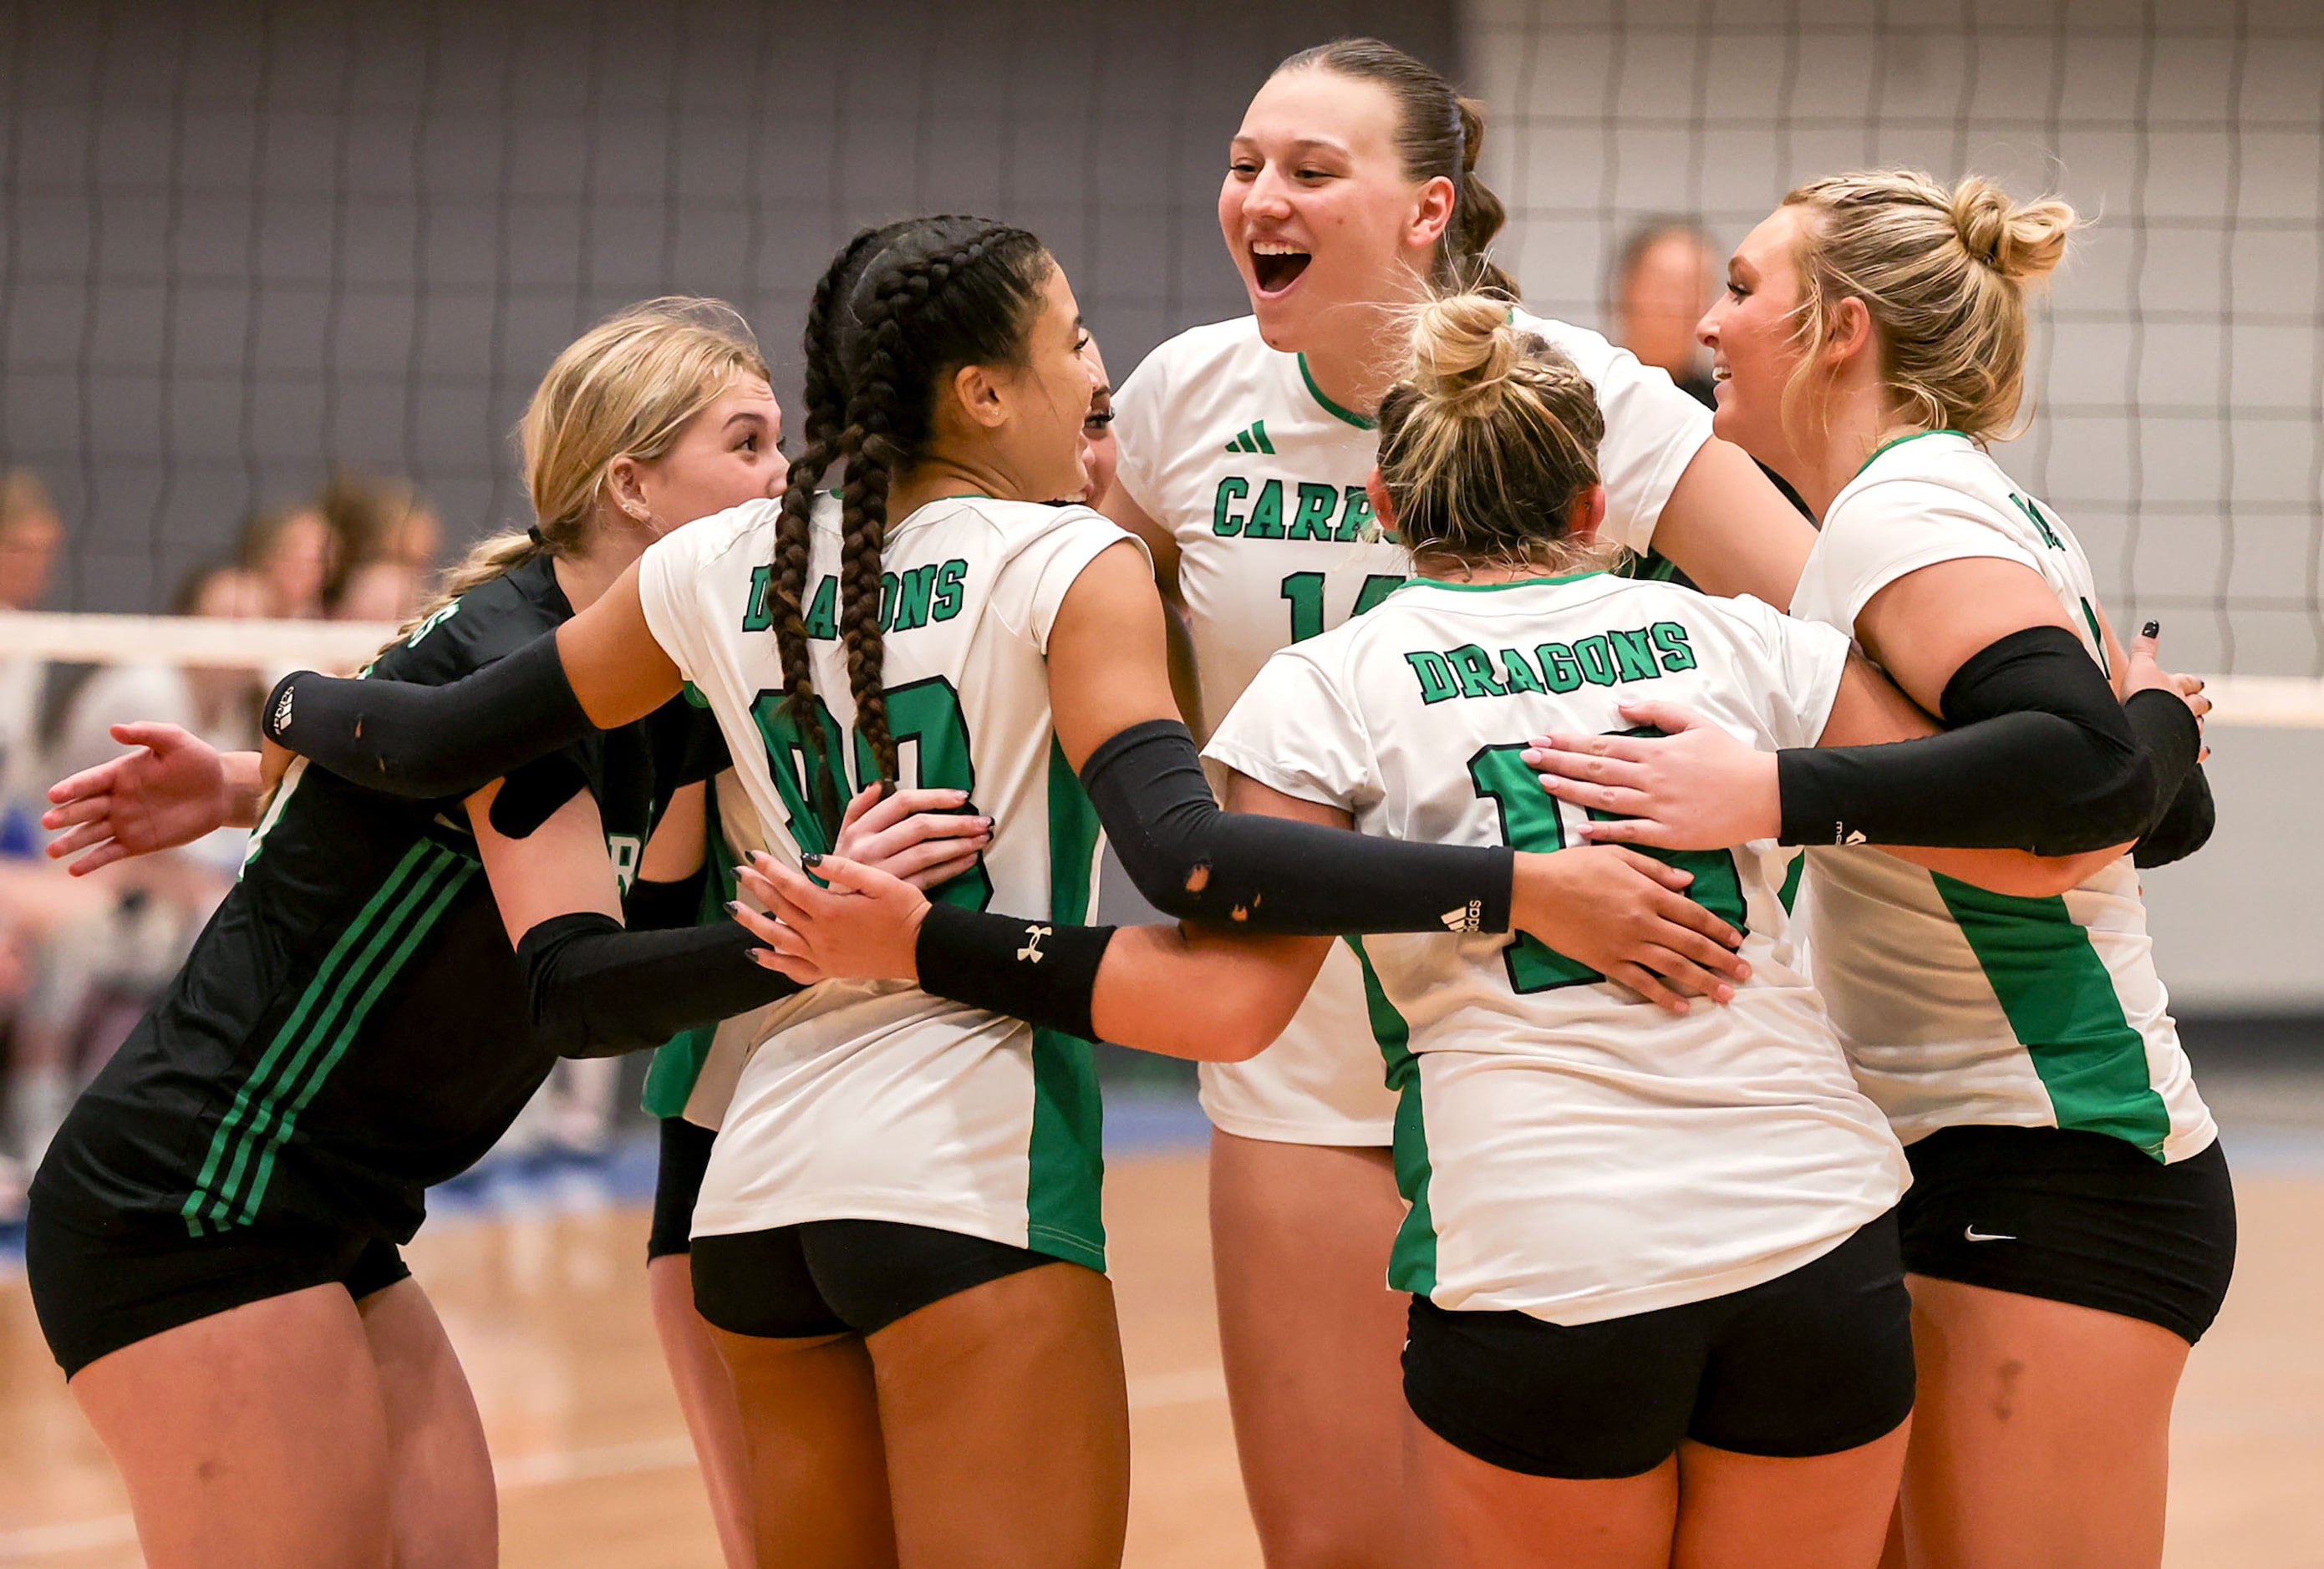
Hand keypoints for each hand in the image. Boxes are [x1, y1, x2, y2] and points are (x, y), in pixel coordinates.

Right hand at [41, 723, 234, 875]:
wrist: (220, 791)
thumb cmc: (197, 761)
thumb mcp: (175, 741)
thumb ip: (147, 733)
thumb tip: (114, 728)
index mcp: (119, 774)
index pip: (90, 781)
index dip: (72, 787)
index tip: (53, 795)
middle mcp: (116, 799)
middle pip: (85, 808)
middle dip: (65, 815)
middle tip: (47, 821)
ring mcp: (124, 822)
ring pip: (91, 833)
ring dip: (71, 842)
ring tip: (51, 851)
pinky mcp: (137, 842)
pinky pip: (110, 852)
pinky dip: (93, 861)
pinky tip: (74, 870)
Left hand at [731, 852, 929, 985]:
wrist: (921, 948)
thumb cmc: (904, 911)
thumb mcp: (878, 881)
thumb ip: (841, 869)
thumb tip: (808, 857)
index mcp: (830, 910)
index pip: (790, 885)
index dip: (769, 869)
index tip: (753, 855)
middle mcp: (820, 935)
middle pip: (779, 909)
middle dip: (756, 888)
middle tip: (739, 872)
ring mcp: (822, 955)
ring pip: (778, 939)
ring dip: (753, 923)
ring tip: (733, 909)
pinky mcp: (829, 969)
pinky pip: (793, 969)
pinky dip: (773, 962)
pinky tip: (757, 954)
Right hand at [829, 782, 991, 889]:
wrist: (832, 915)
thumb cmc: (842, 874)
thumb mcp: (841, 838)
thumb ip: (856, 809)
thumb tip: (877, 785)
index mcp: (859, 830)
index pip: (901, 803)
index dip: (934, 797)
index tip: (960, 796)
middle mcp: (869, 849)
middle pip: (919, 827)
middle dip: (956, 822)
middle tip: (982, 821)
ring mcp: (882, 873)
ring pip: (927, 853)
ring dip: (959, 844)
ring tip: (981, 839)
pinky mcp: (894, 894)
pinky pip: (929, 878)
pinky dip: (952, 868)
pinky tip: (969, 860)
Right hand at [1510, 844, 1750, 1016]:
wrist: (1536, 889)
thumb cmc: (1574, 866)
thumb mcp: (1618, 855)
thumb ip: (1655, 869)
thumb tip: (1688, 881)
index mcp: (1648, 892)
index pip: (1694, 914)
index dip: (1719, 929)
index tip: (1737, 941)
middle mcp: (1644, 921)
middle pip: (1692, 944)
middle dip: (1722, 960)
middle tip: (1745, 973)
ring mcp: (1626, 944)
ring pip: (1673, 967)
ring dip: (1703, 982)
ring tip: (1725, 994)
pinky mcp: (1607, 961)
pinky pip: (1641, 982)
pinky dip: (1663, 996)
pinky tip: (1681, 1007)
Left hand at [1524, 699, 1779, 850]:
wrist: (1763, 793)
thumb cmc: (1730, 757)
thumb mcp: (1697, 722)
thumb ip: (1659, 712)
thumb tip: (1622, 706)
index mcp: (1655, 751)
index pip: (1602, 744)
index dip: (1569, 741)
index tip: (1542, 738)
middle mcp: (1651, 777)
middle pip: (1596, 768)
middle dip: (1559, 761)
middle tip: (1526, 756)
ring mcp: (1659, 806)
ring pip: (1606, 798)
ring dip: (1572, 790)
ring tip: (1544, 782)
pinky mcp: (1670, 834)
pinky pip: (1631, 832)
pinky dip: (1605, 830)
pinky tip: (1580, 827)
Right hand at [2127, 622, 2209, 759]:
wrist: (2144, 728)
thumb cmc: (2141, 698)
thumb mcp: (2138, 668)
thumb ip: (2144, 648)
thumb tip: (2152, 625)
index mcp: (2172, 687)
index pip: (2186, 682)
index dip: (2190, 682)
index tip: (2197, 682)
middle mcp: (2183, 708)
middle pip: (2197, 703)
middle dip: (2200, 702)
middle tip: (2205, 702)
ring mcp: (2184, 730)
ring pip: (2197, 726)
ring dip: (2198, 724)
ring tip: (2199, 725)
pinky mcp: (2183, 750)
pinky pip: (2195, 752)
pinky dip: (2199, 751)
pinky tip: (2203, 752)